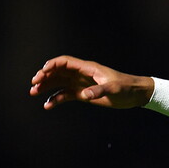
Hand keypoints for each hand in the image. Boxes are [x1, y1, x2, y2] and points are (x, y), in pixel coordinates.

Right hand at [29, 55, 151, 109]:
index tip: (42, 73)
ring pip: (59, 82)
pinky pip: (65, 94)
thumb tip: (84, 96)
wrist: (135, 94)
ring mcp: (81, 84)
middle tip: (34, 84)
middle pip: (58, 71)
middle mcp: (82, 74)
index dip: (52, 65)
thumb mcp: (113, 89)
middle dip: (44, 76)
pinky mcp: (83, 94)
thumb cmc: (126, 87)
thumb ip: (98, 91)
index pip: (65, 62)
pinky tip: (48, 105)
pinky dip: (56, 99)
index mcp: (88, 68)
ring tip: (33, 93)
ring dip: (46, 86)